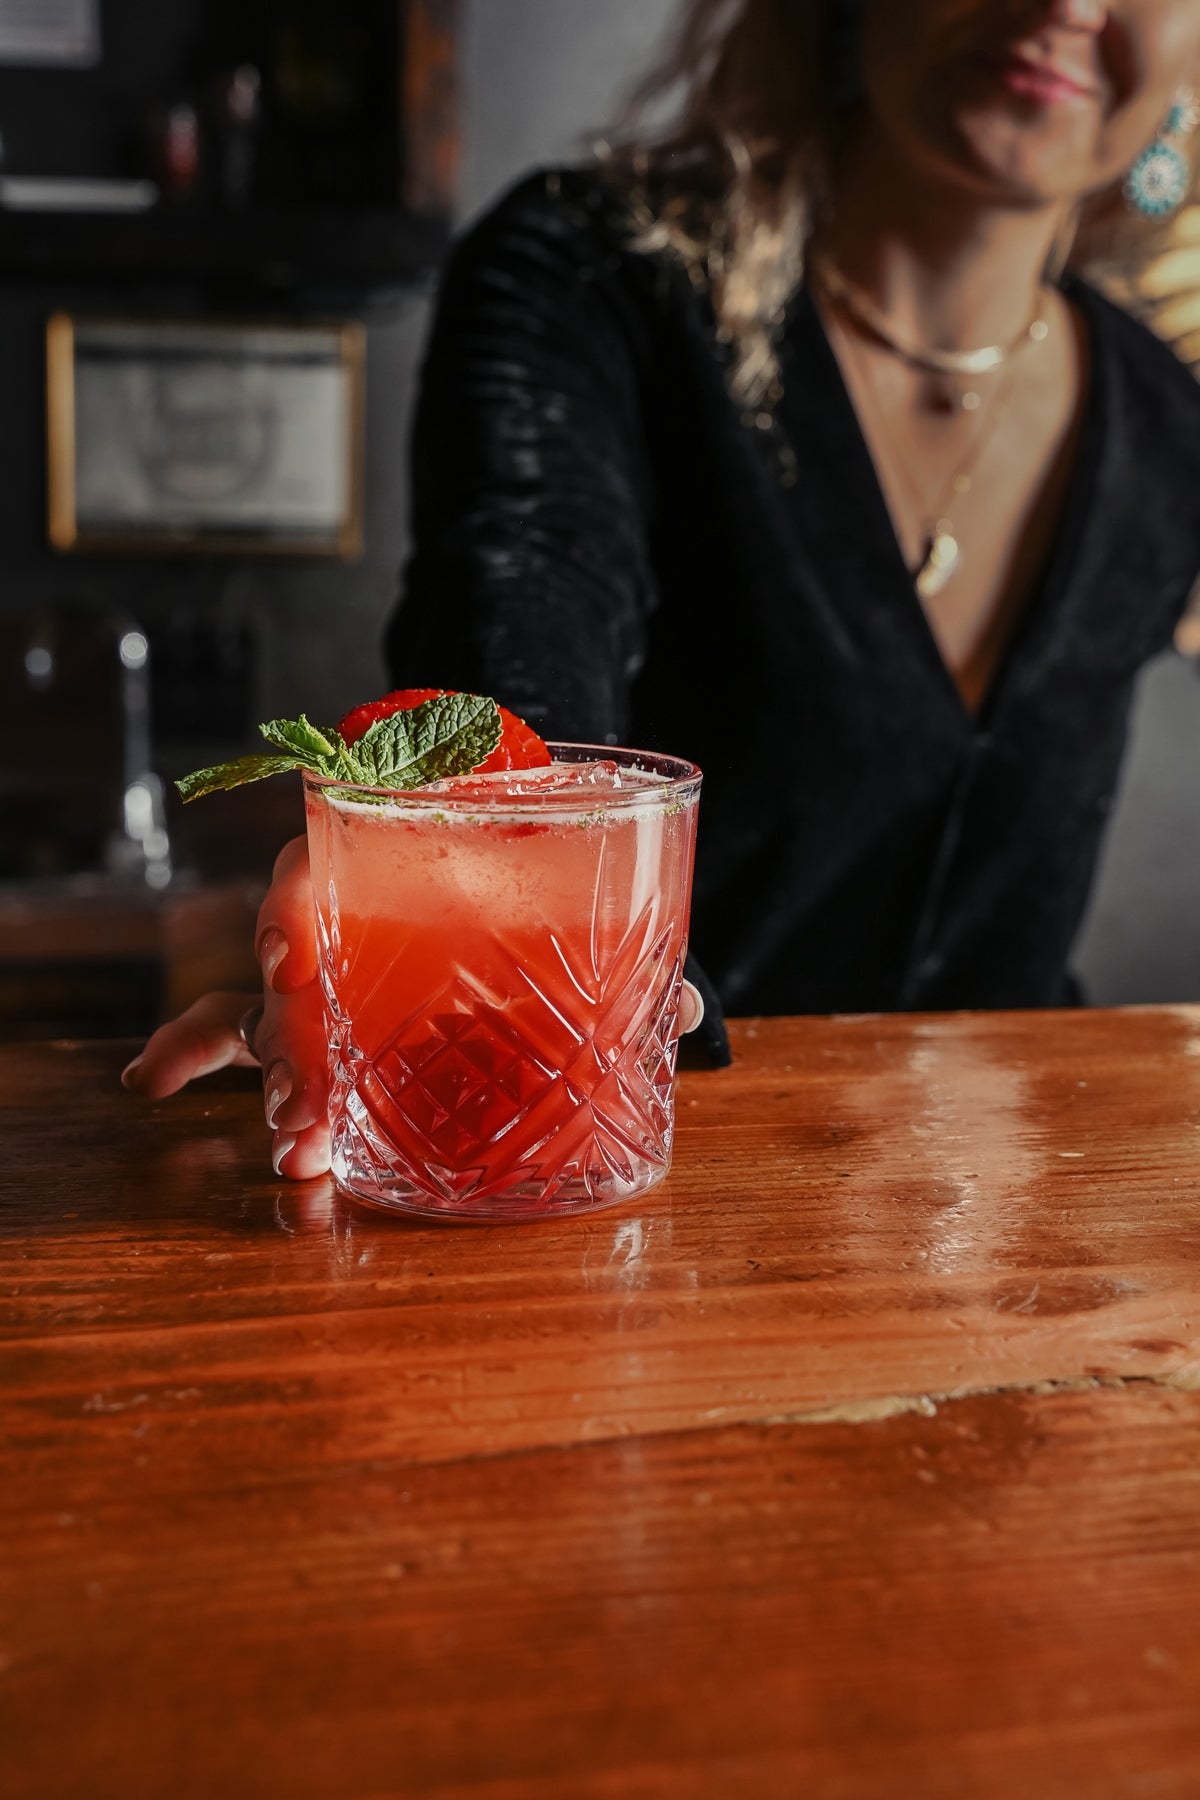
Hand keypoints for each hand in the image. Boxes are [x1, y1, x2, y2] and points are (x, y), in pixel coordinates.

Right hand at [123, 832, 706, 1182]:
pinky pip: (242, 1030)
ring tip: (292, 1150)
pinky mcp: (319, 1010)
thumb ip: (630, 948)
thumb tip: (695, 1007)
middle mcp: (341, 914)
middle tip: (305, 1117)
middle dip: (294, 1050)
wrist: (494, 826)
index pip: (317, 873)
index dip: (295, 916)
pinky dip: (192, 1053)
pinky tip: (142, 1082)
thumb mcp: (572, 888)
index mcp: (387, 861)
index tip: (288, 966)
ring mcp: (323, 968)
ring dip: (273, 1083)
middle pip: (290, 972)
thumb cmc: (520, 854)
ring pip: (266, 1015)